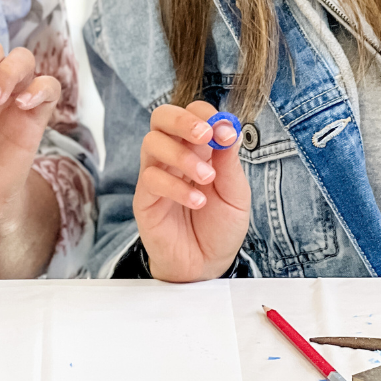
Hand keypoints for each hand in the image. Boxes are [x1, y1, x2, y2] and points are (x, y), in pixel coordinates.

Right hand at [134, 101, 249, 281]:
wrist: (206, 267)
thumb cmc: (220, 227)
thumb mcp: (235, 194)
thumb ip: (229, 162)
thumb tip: (228, 128)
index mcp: (198, 147)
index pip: (193, 113)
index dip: (208, 115)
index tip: (226, 132)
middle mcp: (173, 154)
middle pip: (162, 117)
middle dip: (183, 120)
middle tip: (204, 136)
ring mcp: (156, 174)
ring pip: (152, 142)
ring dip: (182, 156)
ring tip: (206, 179)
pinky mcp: (145, 197)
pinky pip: (151, 178)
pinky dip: (176, 186)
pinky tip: (197, 202)